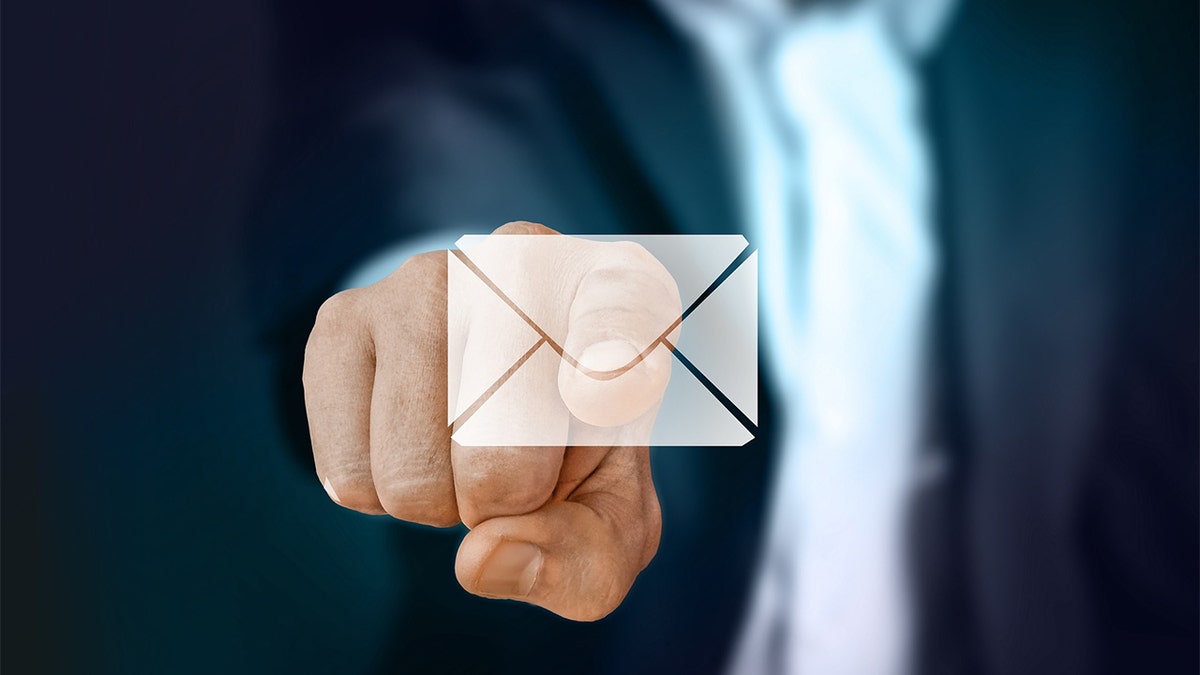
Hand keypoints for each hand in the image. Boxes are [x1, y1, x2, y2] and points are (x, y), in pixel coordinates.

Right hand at [302, 221, 681, 619]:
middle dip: (508, 503)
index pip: (619, 317)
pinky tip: (413, 440)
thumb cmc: (570, 458)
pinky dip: (379, 494)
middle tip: (521, 468)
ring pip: (412, 474)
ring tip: (463, 450)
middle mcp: (523, 262)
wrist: (500, 403)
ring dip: (438, 502)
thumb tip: (480, 558)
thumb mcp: (612, 521)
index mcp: (623, 294)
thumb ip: (580, 559)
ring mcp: (425, 278)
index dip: (611, 363)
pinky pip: (348, 471)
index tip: (603, 392)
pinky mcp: (344, 318)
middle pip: (500, 456)